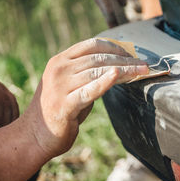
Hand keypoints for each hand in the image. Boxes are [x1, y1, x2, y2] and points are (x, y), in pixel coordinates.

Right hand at [24, 38, 147, 157]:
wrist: (35, 135)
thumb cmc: (58, 110)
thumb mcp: (71, 85)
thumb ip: (89, 74)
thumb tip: (118, 68)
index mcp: (60, 60)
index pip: (92, 45)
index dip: (115, 47)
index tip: (132, 54)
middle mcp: (59, 69)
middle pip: (99, 58)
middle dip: (125, 60)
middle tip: (144, 65)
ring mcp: (60, 86)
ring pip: (98, 72)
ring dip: (124, 71)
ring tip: (142, 72)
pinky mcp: (64, 105)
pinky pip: (89, 91)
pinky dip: (104, 82)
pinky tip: (117, 76)